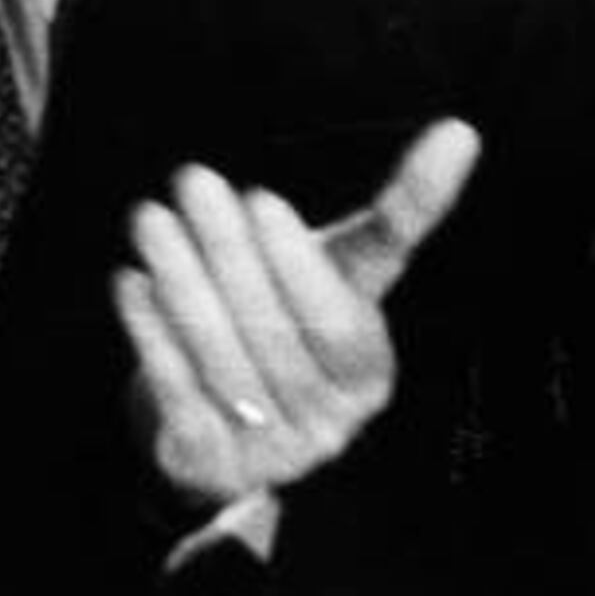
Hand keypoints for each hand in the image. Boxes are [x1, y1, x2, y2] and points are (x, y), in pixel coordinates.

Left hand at [117, 118, 478, 507]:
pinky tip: (133, 281)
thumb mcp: (346, 270)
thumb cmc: (296, 318)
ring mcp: (268, 452)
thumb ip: (403, 212)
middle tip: (192, 182)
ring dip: (180, 283)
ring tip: (152, 219)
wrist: (232, 417)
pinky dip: (152, 334)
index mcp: (370, 375)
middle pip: (272, 335)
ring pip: (220, 360)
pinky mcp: (211, 464)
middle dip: (226, 252)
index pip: (337, 323)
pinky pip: (177, 392)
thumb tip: (462, 131)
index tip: (260, 197)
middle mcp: (329, 423)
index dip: (297, 264)